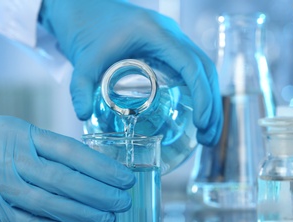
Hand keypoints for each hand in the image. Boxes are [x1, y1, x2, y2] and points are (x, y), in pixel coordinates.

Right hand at [0, 116, 134, 221]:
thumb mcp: (16, 130)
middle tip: (123, 201)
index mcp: (22, 136)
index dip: (101, 167)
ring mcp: (2, 188)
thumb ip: (48, 146)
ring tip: (107, 218)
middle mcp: (13, 162)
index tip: (123, 177)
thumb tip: (87, 166)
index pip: (70, 152)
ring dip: (83, 214)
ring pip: (50, 205)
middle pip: (64, 181)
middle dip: (99, 193)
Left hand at [39, 0, 222, 145]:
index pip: (191, 65)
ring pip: (203, 71)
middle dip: (212, 105)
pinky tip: (196, 115)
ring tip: (207, 134)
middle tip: (208, 138)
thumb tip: (83, 115)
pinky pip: (192, 70)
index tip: (201, 123)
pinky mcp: (166, 49)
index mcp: (156, 33)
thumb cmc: (86, 26)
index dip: (202, 95)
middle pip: (205, 70)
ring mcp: (171, 41)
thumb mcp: (84, 59)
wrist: (84, 8)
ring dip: (210, 102)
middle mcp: (171, 35)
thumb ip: (81, 87)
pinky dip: (199, 94)